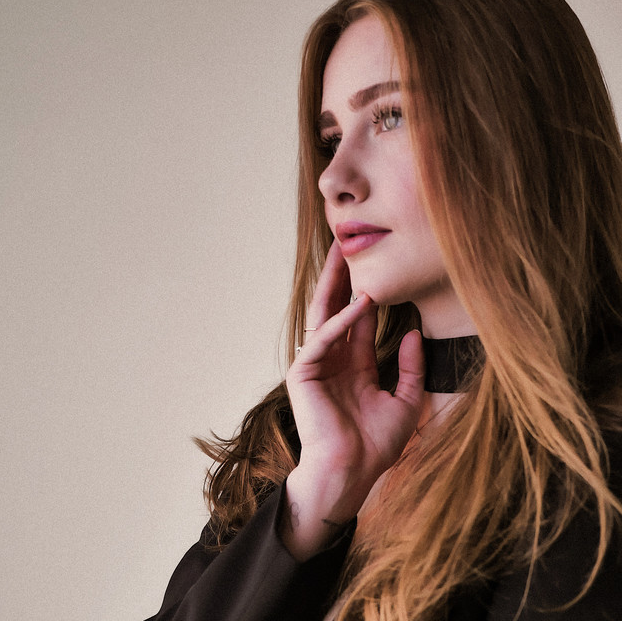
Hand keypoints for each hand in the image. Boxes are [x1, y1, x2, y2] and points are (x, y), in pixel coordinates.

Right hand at [282, 241, 424, 558]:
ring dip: (333, 285)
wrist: (352, 474)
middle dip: (341, 278)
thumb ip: (410, 367)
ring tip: (341, 254)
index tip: (375, 266)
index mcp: (354, 366)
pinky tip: (360, 304)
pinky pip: (323, 340)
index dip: (367, 293)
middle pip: (336, 309)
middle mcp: (334, 360)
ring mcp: (316, 365)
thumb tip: (415, 332)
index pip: (360, 321)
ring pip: (324, 315)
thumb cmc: (376, 445)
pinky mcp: (303, 373)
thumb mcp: (405, 401)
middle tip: (346, 244)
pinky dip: (341, 322)